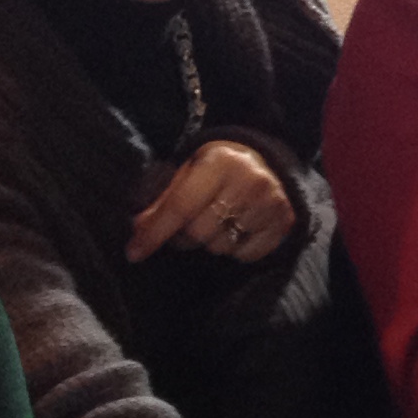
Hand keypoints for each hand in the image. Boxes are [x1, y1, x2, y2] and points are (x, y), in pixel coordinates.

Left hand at [128, 141, 295, 264]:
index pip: (180, 206)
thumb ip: (164, 200)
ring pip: (220, 247)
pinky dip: (235, 249)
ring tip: (216, 223)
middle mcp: (249, 181)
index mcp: (220, 162)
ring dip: (210, 242)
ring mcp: (270, 204)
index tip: (133, 253)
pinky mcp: (283, 223)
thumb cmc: (219, 170)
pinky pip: (245, 255)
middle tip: (187, 225)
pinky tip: (237, 230)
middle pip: (199, 233)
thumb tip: (137, 229)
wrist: (271, 165)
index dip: (154, 232)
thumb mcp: (190, 172)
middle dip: (184, 235)